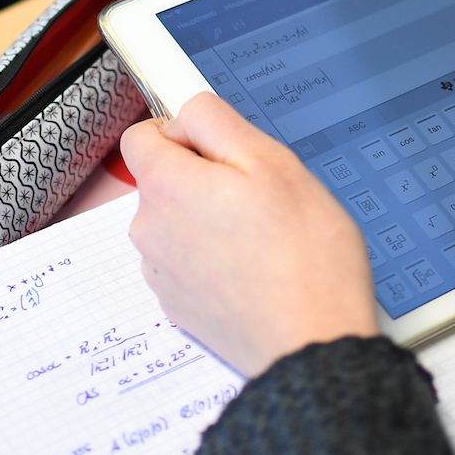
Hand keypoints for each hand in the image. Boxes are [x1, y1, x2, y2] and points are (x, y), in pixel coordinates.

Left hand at [121, 92, 378, 375]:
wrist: (311, 342)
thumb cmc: (305, 257)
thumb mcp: (275, 163)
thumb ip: (218, 122)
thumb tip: (186, 111)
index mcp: (167, 186)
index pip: (143, 134)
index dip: (187, 134)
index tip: (225, 152)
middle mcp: (150, 230)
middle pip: (164, 182)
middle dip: (205, 181)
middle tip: (263, 199)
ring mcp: (161, 273)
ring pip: (179, 224)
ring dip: (212, 223)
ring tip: (266, 241)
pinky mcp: (178, 306)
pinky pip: (190, 264)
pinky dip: (216, 262)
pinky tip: (257, 272)